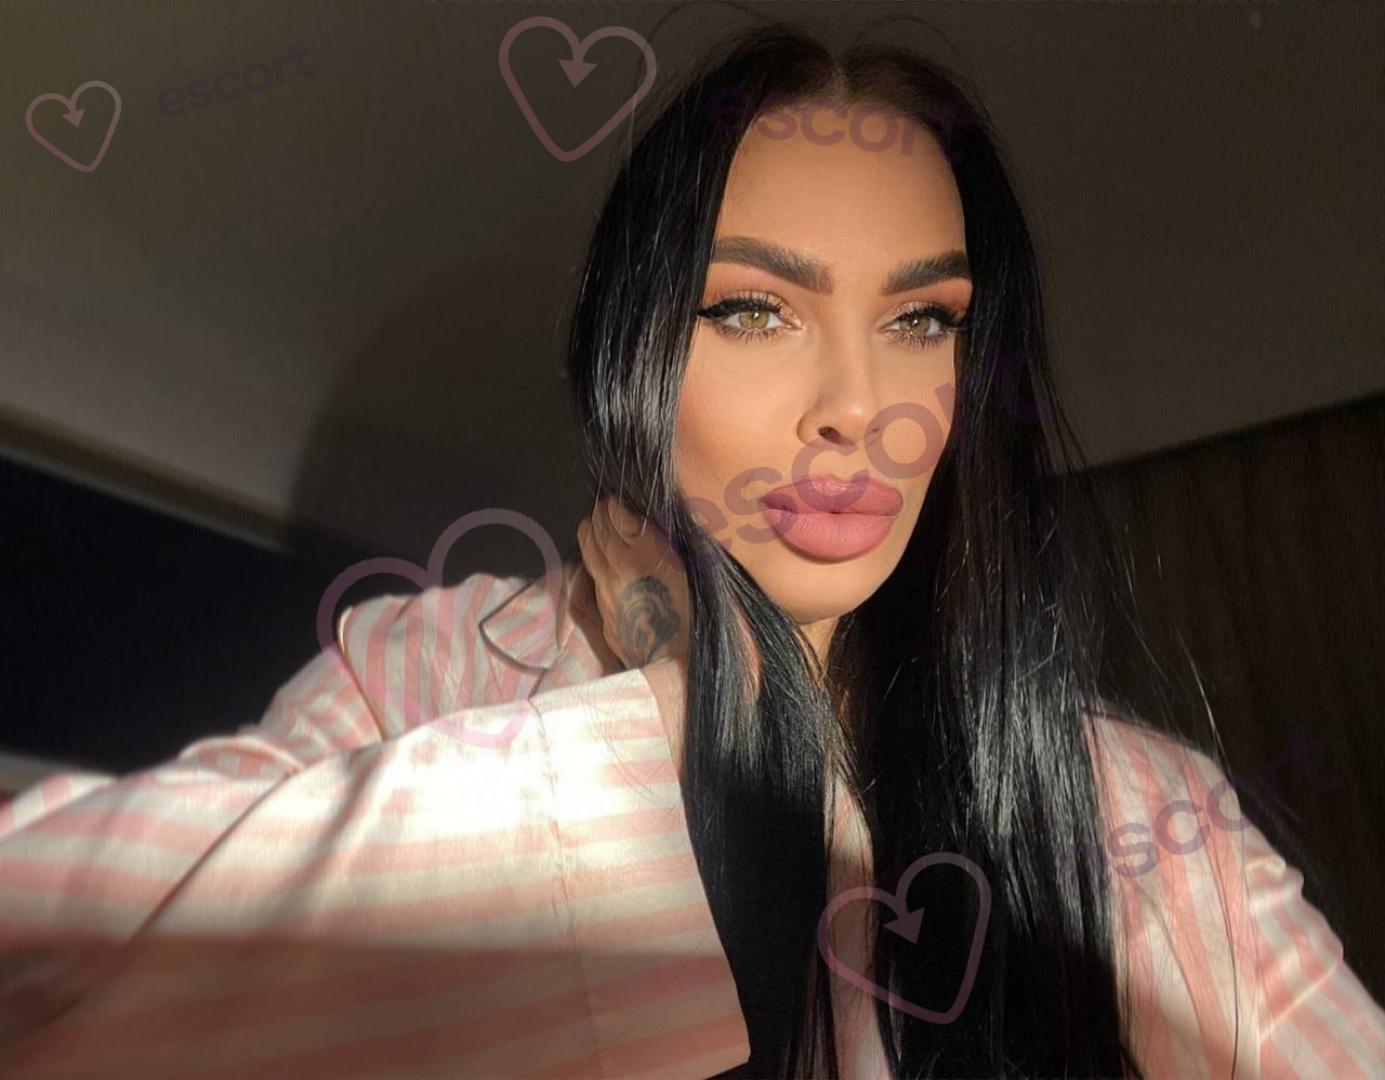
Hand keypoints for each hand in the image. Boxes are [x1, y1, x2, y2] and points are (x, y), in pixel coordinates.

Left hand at [576, 495, 689, 670]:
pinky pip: (592, 584)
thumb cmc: (706, 626)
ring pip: (590, 556)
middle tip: (603, 508)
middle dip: (600, 517)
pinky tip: (596, 566)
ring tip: (592, 526)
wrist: (681, 679)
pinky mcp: (605, 620)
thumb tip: (664, 530)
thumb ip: (679, 549)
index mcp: (645, 553)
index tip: (616, 499)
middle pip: (599, 533)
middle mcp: (619, 570)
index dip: (616, 505)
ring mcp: (608, 596)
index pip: (619, 517)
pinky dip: (592, 567)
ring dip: (590, 537)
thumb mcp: (704, 578)